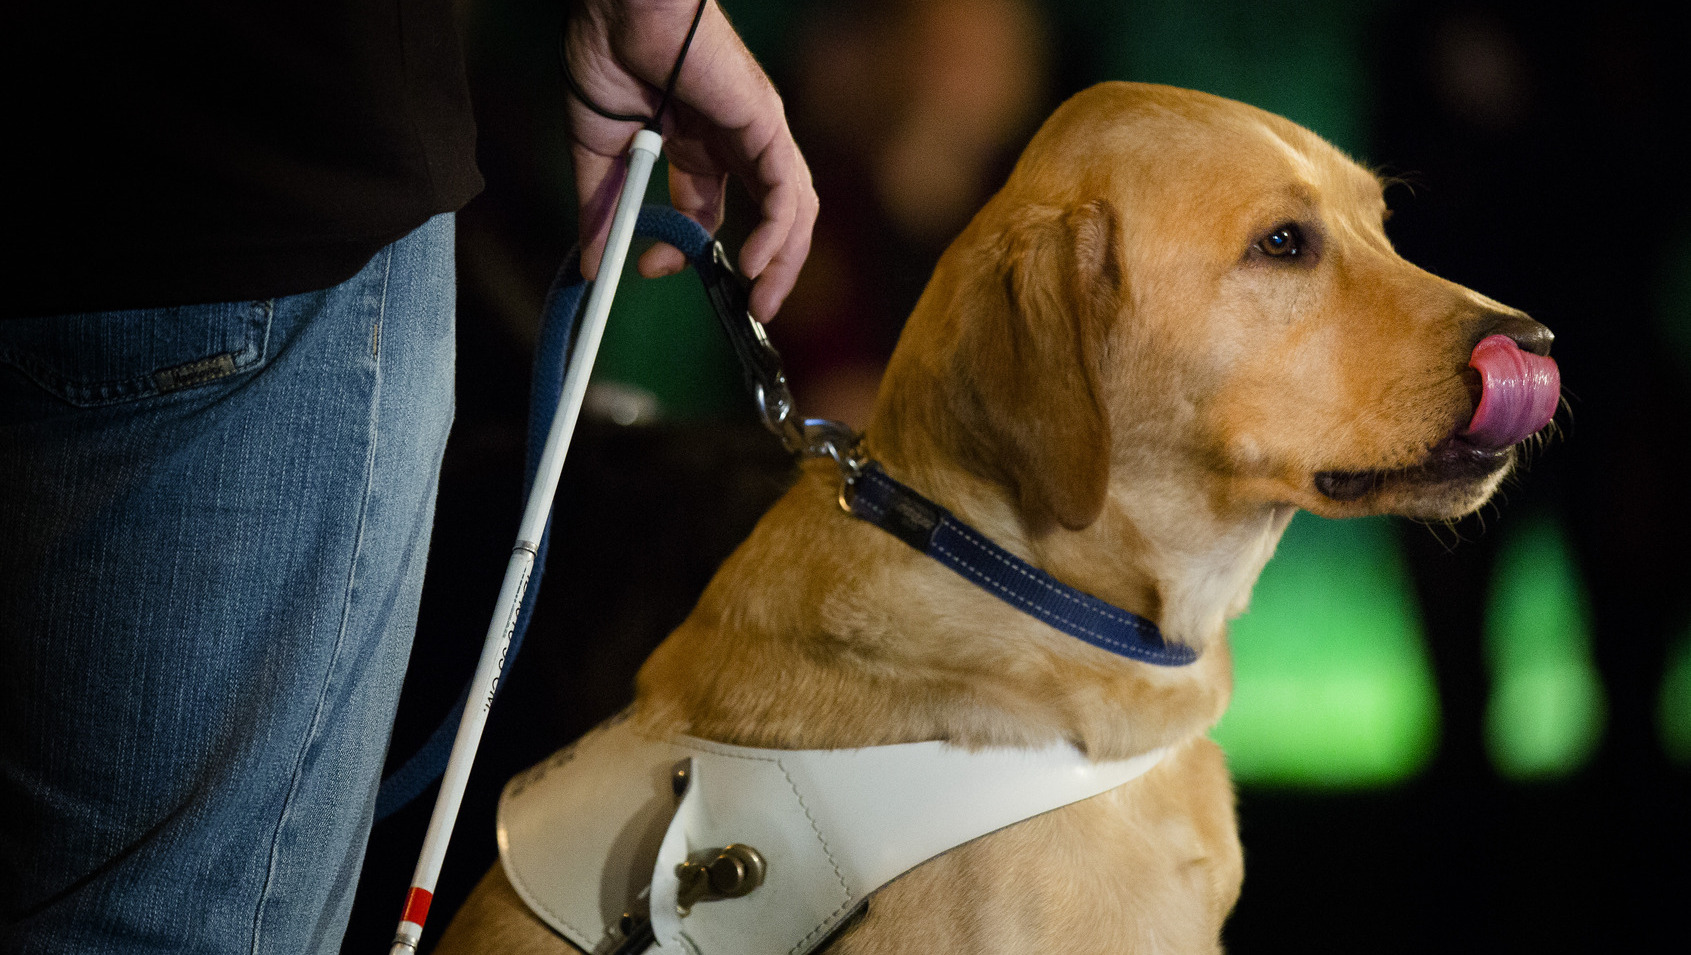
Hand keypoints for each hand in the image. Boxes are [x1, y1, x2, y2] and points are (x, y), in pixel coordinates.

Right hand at [565, 0, 816, 320]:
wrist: (618, 6)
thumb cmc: (608, 52)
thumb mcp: (600, 150)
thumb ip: (604, 208)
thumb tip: (593, 266)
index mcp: (697, 145)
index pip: (706, 214)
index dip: (684, 249)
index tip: (650, 267)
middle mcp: (734, 143)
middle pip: (769, 219)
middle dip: (764, 270)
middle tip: (749, 312)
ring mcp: (757, 133)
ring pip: (791, 211)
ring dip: (782, 263)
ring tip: (761, 301)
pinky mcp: (766, 124)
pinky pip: (786, 191)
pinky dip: (777, 233)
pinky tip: (752, 262)